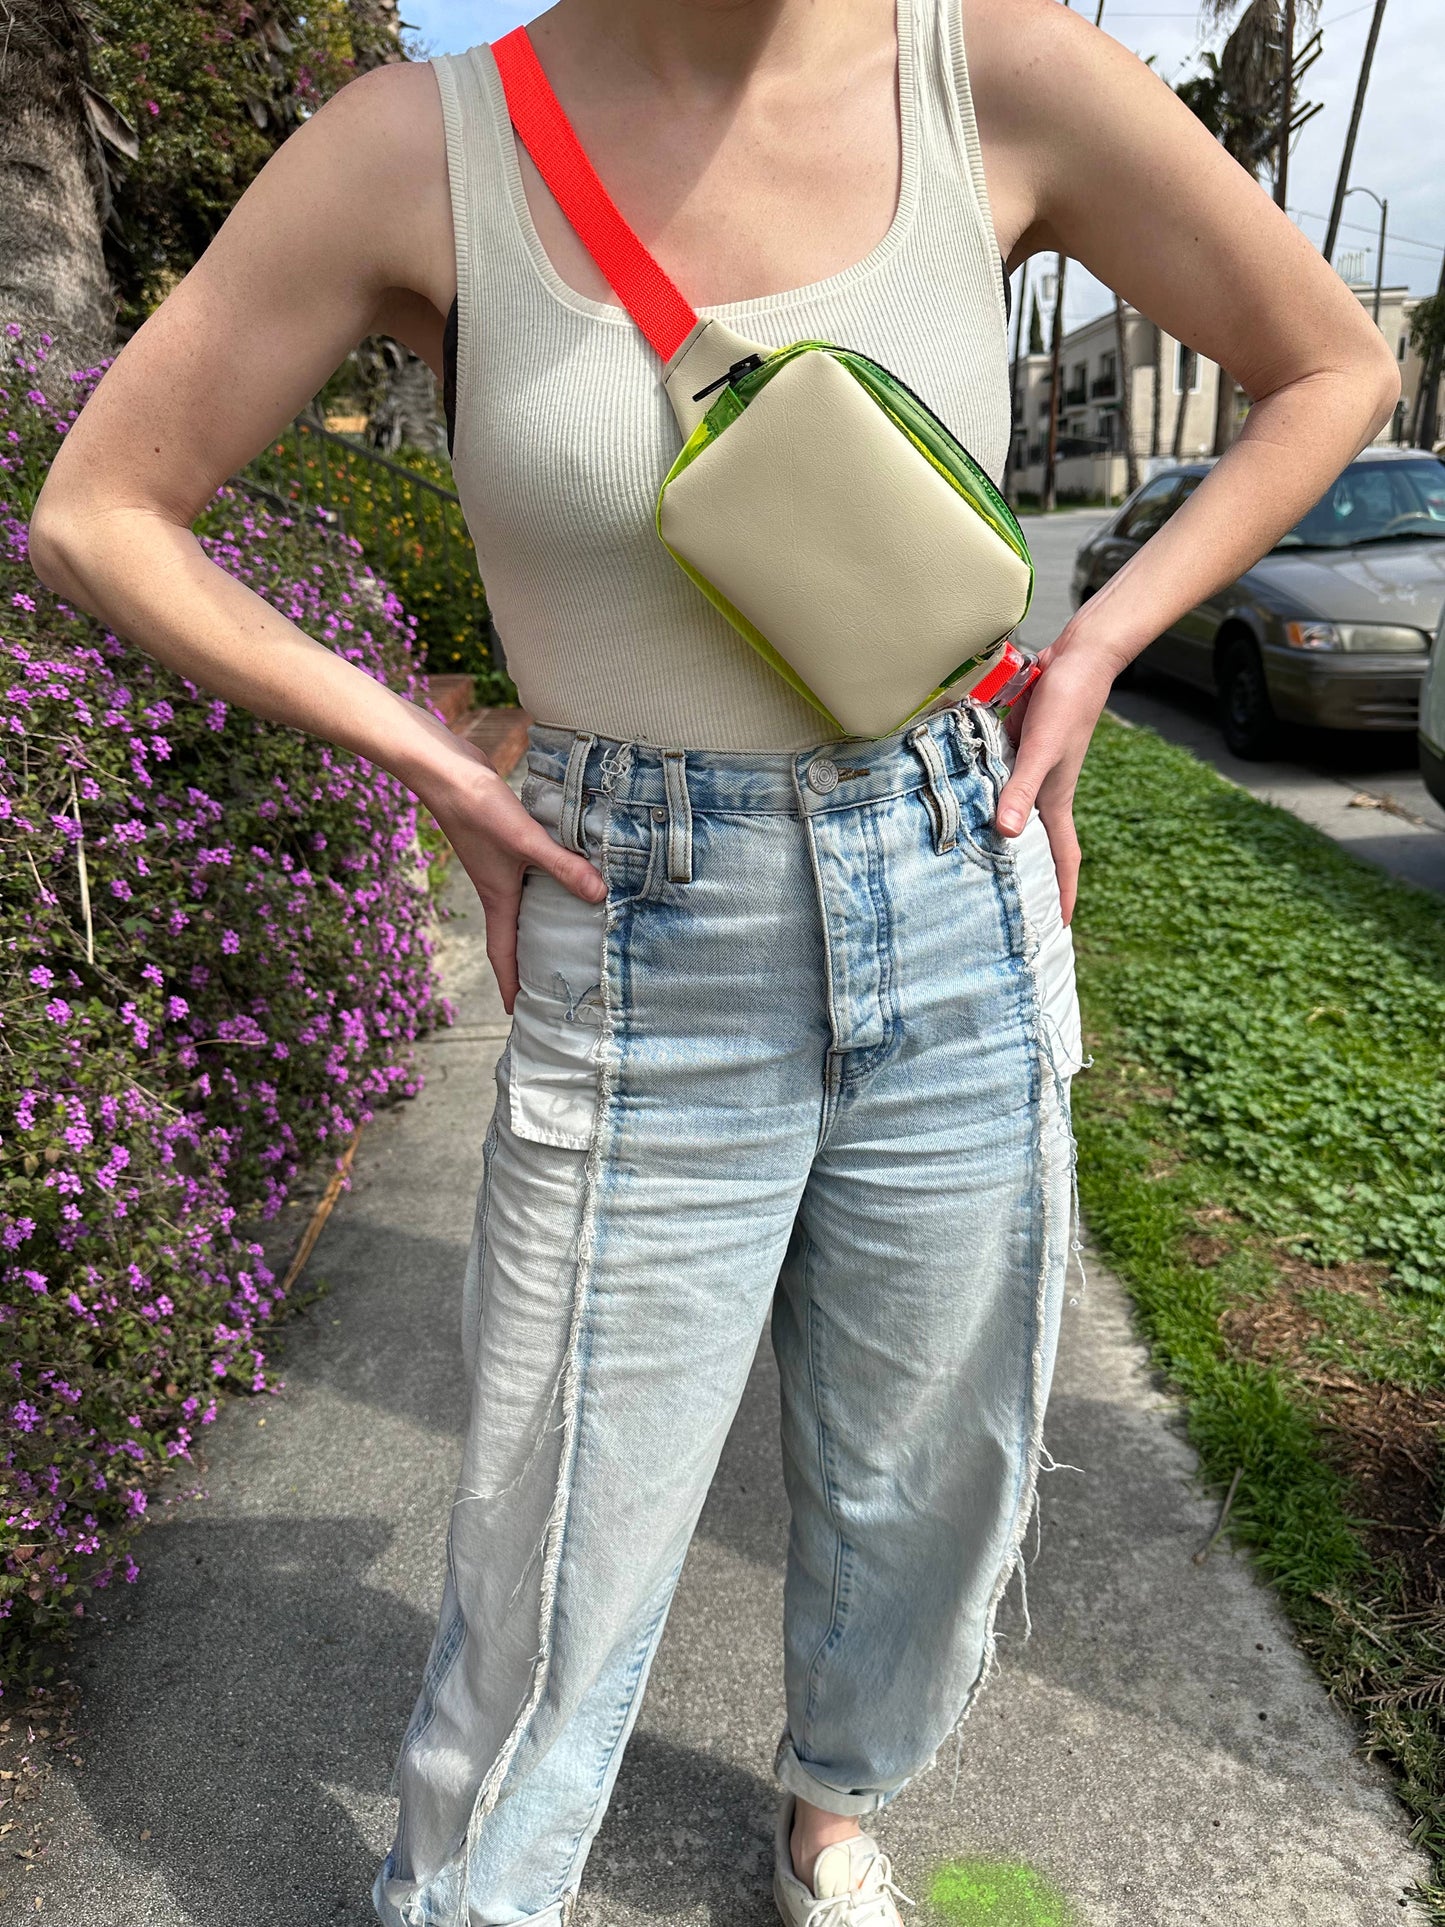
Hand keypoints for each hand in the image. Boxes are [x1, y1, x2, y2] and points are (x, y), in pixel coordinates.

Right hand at [425, 749, 606, 1013]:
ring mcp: (499, 865)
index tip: (515, 1011)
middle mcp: (496, 887)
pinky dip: (545, 883)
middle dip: (526, 961)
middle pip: (513, 934)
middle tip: (548, 981)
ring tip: (565, 933)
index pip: (502, 953)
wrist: (446, 771)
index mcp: (498, 898)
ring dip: (538, 921)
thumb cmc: (478, 809)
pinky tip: (567, 873)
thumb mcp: (526, 842)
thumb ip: (563, 868)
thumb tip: (600, 896)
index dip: (509, 984)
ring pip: (521, 904)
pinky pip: (528, 874)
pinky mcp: (504, 841)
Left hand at [993, 634, 1120, 923]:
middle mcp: (1044, 792)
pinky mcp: (1017, 749)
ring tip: (978, 866)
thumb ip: (1021, 788)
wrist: (1078, 659)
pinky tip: (961, 802)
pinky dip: (985, 798)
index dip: (1064, 894)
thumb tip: (1007, 833)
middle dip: (1031, 878)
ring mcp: (1029, 771)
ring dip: (1002, 838)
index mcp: (1055, 801)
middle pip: (1037, 845)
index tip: (1060, 928)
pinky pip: (998, 784)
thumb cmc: (1068, 702)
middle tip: (1013, 911)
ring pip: (1013, 815)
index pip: (1063, 860)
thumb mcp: (1042, 749)